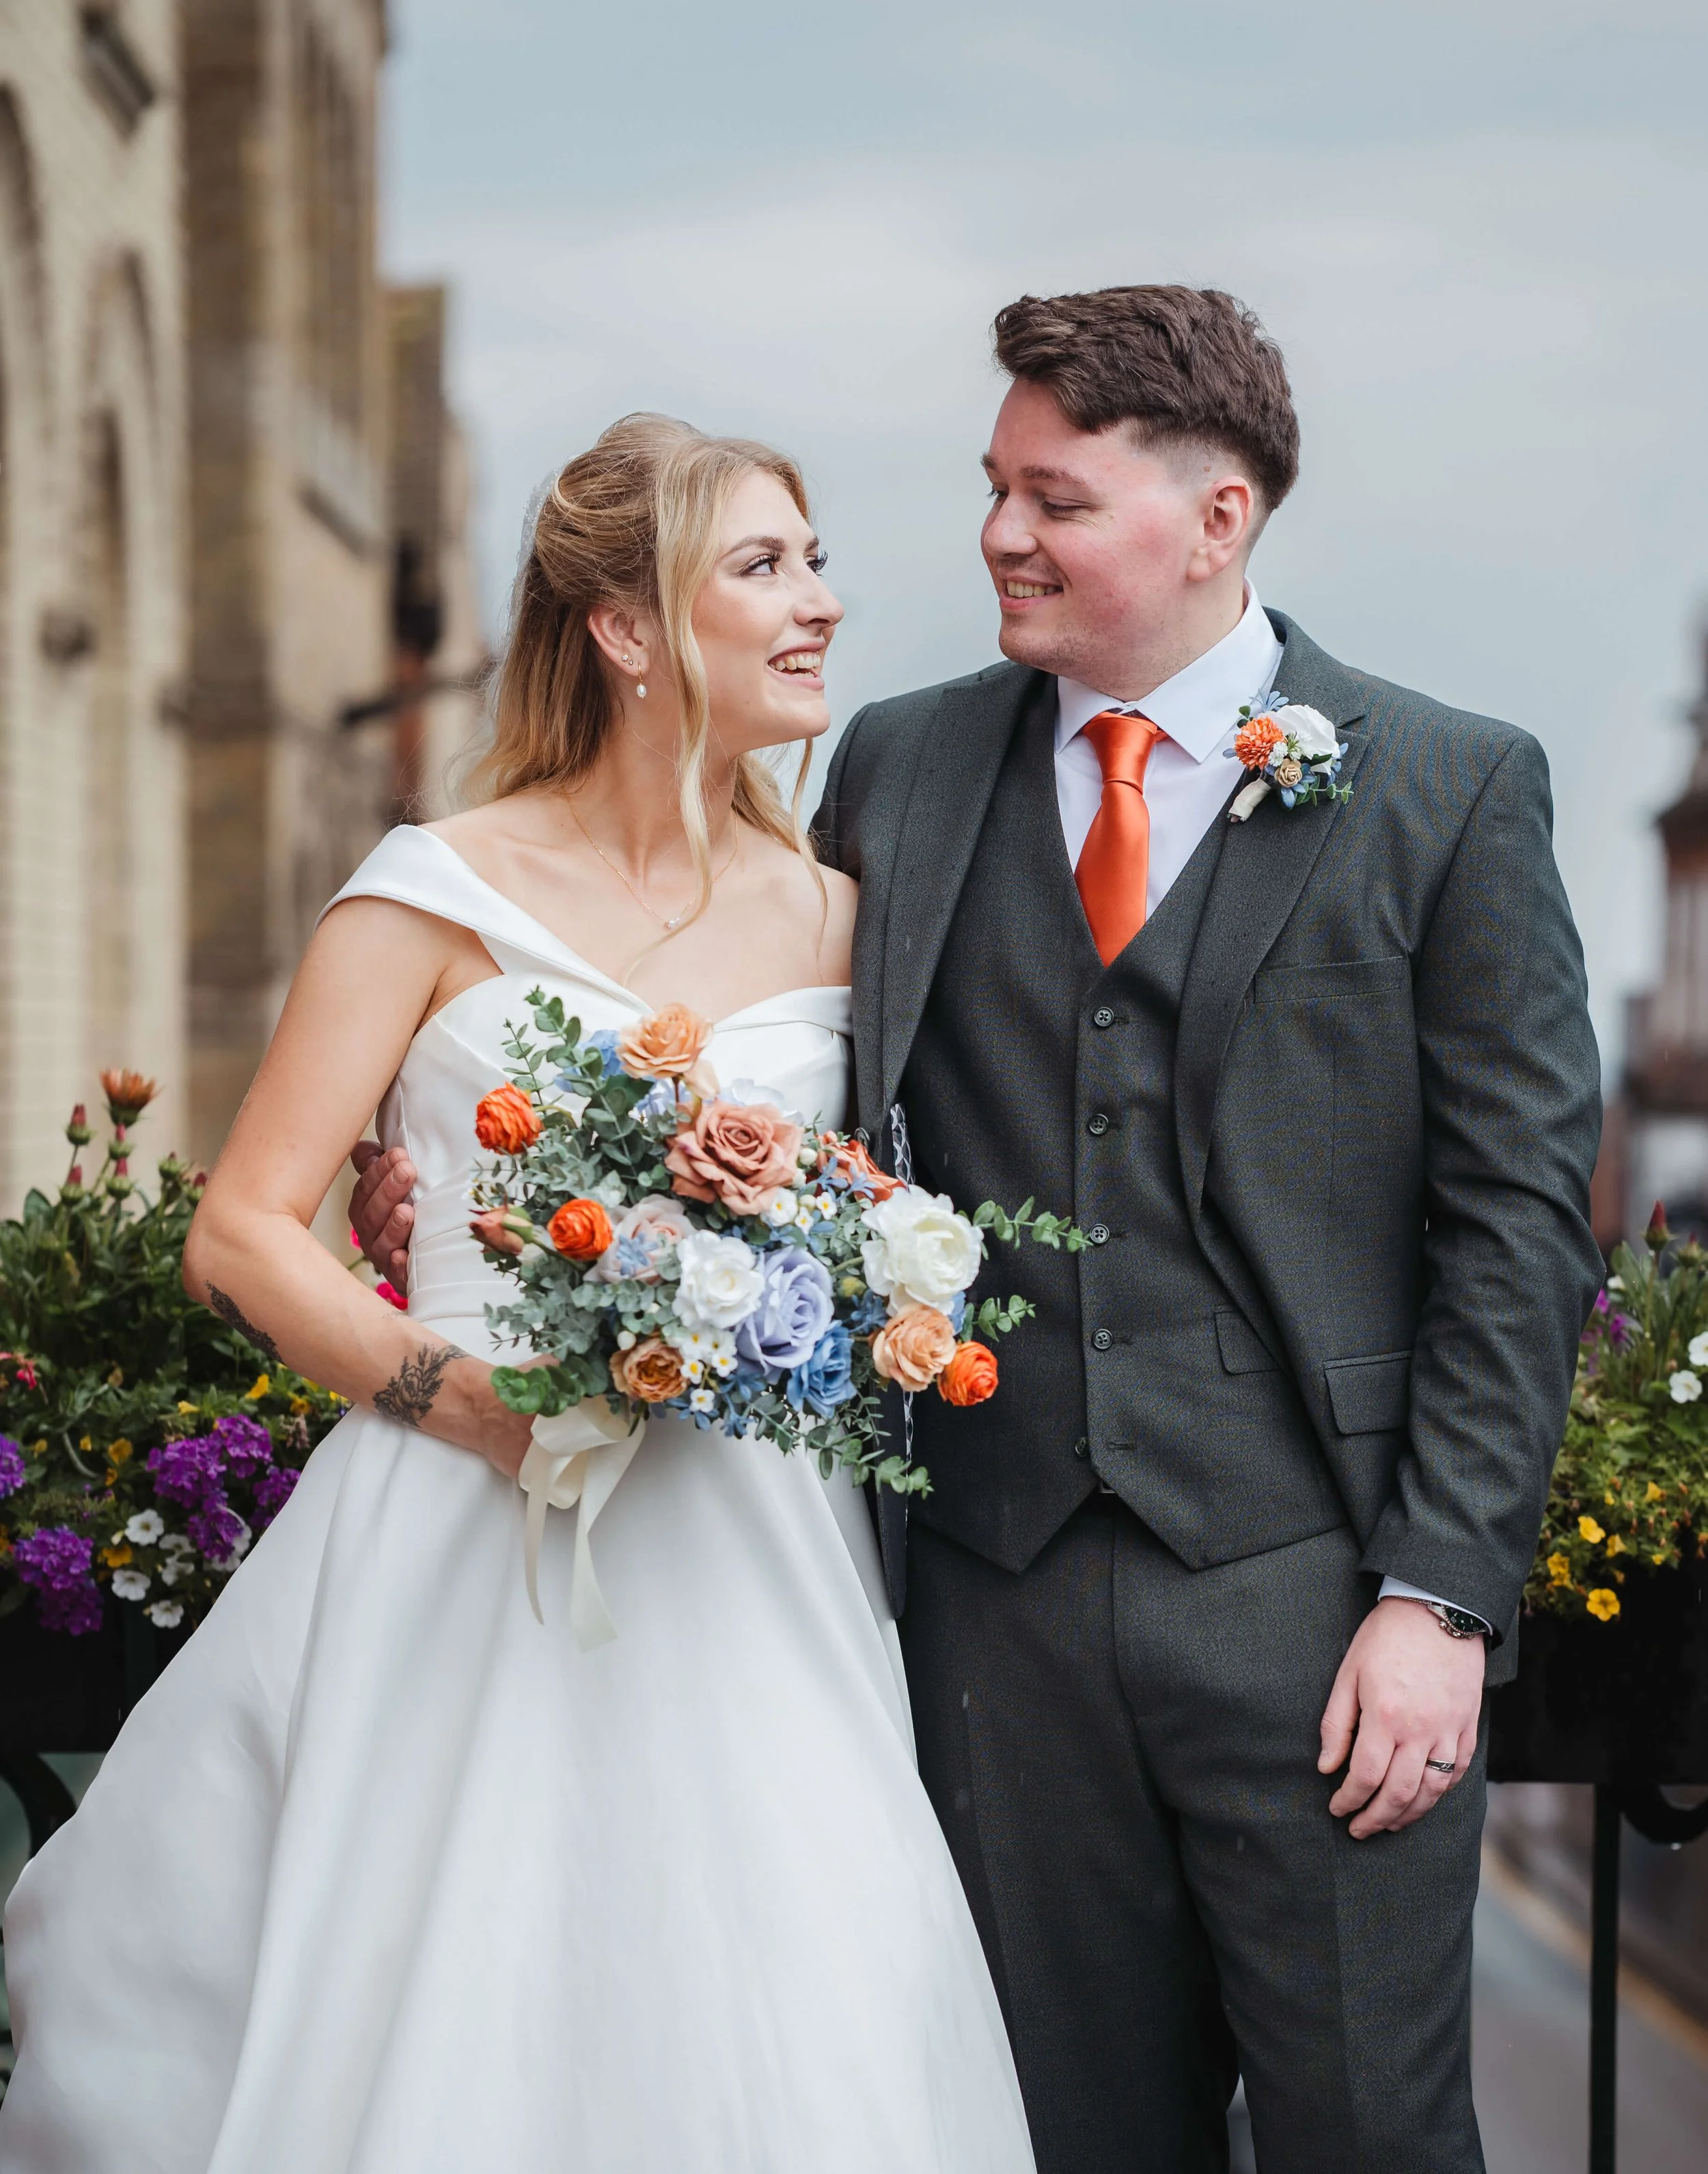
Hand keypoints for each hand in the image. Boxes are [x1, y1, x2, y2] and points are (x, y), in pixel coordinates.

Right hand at [350, 1141, 415, 1280]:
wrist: (430, 1257)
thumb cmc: (410, 1207)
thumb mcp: (395, 1182)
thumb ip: (378, 1165)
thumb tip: (366, 1149)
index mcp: (365, 1208)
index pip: (365, 1188)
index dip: (378, 1171)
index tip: (400, 1154)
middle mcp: (370, 1233)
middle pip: (372, 1213)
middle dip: (388, 1190)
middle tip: (407, 1170)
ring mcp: (384, 1257)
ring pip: (381, 1243)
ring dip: (393, 1226)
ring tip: (406, 1211)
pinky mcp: (402, 1277)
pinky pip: (397, 1274)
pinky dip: (398, 1266)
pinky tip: (402, 1256)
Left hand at [1318, 1597, 1483, 1838]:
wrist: (1437, 1609)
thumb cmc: (1386, 1637)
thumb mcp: (1349, 1672)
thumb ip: (1336, 1723)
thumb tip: (1326, 1766)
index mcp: (1385, 1716)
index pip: (1365, 1776)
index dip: (1349, 1800)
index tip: (1336, 1809)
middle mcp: (1421, 1731)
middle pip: (1399, 1793)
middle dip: (1375, 1818)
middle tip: (1358, 1829)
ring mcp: (1449, 1731)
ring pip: (1432, 1792)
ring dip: (1408, 1815)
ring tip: (1388, 1823)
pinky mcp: (1469, 1727)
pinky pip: (1457, 1773)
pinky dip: (1439, 1794)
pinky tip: (1423, 1799)